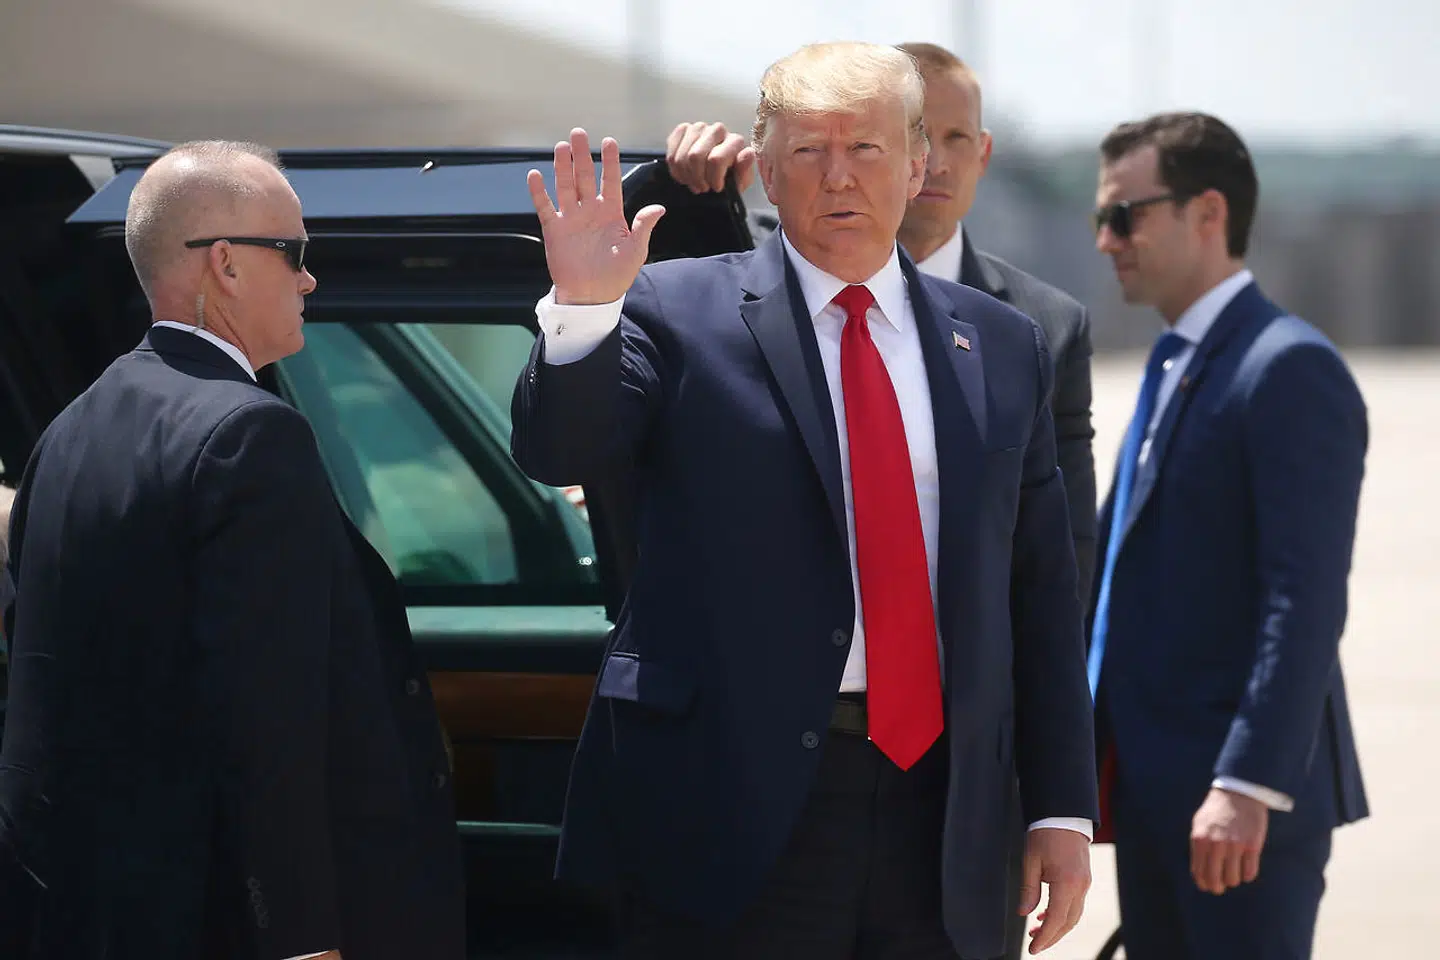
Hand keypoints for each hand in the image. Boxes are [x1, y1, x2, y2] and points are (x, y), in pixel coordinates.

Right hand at [526, 128, 665, 304]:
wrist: (592, 296)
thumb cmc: (616, 275)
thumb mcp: (636, 250)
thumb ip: (643, 226)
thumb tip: (659, 208)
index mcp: (612, 213)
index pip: (611, 181)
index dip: (610, 162)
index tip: (609, 141)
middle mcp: (590, 211)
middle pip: (585, 177)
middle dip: (583, 155)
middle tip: (579, 133)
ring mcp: (571, 219)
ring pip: (566, 186)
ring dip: (563, 167)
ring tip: (562, 147)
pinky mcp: (555, 230)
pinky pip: (545, 207)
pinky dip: (539, 192)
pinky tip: (535, 175)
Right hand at [665, 121, 756, 193]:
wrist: (718, 173)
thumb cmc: (730, 177)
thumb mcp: (741, 181)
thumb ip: (745, 169)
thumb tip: (747, 153)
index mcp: (735, 141)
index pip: (716, 159)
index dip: (713, 178)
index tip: (717, 188)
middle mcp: (717, 129)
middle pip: (695, 156)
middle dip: (697, 178)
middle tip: (703, 187)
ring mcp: (698, 127)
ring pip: (682, 156)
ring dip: (687, 176)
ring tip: (695, 183)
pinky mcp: (682, 130)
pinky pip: (671, 154)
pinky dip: (676, 171)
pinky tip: (685, 175)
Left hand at [1018, 827, 1090, 953]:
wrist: (1064, 815)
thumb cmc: (1045, 834)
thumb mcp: (1030, 861)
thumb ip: (1028, 889)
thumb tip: (1024, 912)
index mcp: (1066, 883)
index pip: (1056, 920)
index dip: (1045, 937)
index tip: (1034, 948)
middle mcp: (1080, 887)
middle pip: (1068, 922)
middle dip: (1051, 936)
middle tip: (1034, 943)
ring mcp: (1085, 883)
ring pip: (1073, 915)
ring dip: (1057, 926)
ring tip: (1037, 930)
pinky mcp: (1084, 879)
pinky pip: (1075, 904)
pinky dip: (1063, 913)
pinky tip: (1047, 913)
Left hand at [1191, 786, 1267, 894]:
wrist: (1238, 792)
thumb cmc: (1216, 810)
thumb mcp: (1199, 824)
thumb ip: (1198, 845)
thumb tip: (1199, 871)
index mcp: (1200, 839)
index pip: (1199, 872)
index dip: (1203, 883)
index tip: (1207, 887)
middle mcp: (1216, 844)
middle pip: (1215, 879)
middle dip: (1217, 887)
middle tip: (1221, 887)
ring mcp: (1235, 845)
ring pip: (1233, 879)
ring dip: (1233, 880)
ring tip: (1234, 874)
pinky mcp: (1252, 846)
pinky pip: (1250, 872)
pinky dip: (1247, 875)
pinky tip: (1246, 869)